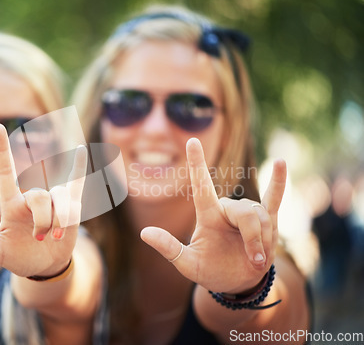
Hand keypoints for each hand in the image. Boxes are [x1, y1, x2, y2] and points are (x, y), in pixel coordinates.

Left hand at [0, 124, 87, 276]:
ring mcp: (52, 201)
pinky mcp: (70, 205)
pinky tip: (81, 150)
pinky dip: (80, 167)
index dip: (1, 150)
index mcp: (11, 204)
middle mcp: (31, 199)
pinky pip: (76, 182)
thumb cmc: (18, 257)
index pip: (5, 171)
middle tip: (39, 239)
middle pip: (40, 196)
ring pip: (59, 197)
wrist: (44, 266)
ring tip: (56, 236)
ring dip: (59, 220)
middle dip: (43, 220)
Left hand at [141, 138, 286, 293]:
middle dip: (253, 237)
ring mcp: (248, 213)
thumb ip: (169, 249)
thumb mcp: (188, 265)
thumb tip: (143, 233)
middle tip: (253, 260)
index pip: (201, 185)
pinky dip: (279, 181)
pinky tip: (281, 162)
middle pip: (245, 212)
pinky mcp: (268, 219)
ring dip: (264, 240)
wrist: (237, 283)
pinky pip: (275, 198)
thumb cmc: (211, 271)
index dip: (197, 163)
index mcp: (208, 216)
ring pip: (262, 217)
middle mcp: (227, 210)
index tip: (192, 141)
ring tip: (257, 258)